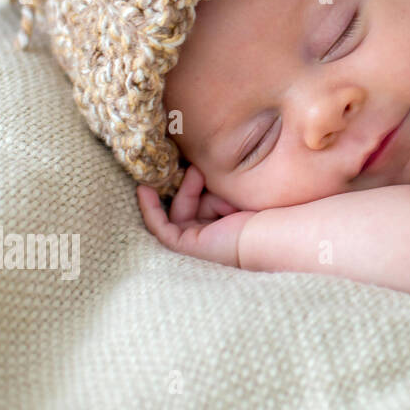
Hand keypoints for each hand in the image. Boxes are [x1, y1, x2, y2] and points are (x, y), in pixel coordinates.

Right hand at [136, 164, 253, 267]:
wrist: (267, 231)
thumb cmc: (261, 212)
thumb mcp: (236, 193)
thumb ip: (218, 185)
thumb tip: (198, 167)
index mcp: (227, 224)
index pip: (203, 202)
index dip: (196, 185)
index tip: (197, 165)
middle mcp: (211, 234)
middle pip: (190, 204)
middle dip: (192, 185)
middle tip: (199, 168)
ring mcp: (197, 240)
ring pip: (179, 211)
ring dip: (186, 192)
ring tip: (196, 173)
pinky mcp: (186, 244)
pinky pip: (160, 227)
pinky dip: (150, 209)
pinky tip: (142, 189)